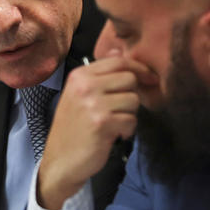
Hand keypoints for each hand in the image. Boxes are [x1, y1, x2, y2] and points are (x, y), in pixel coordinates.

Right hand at [36, 55, 153, 208]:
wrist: (61, 161)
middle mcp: (85, 86)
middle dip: (131, 95)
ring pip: (133, 100)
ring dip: (129, 115)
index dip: (138, 68)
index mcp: (79, 76)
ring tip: (114, 124)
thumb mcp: (80, 94)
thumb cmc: (74, 129)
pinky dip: (127, 130)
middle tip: (119, 111)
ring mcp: (93, 104)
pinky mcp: (102, 123)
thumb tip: (120, 48)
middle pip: (129, 79)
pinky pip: (131, 120)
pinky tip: (113, 135)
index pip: (118, 61)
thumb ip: (100, 73)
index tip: (149, 78)